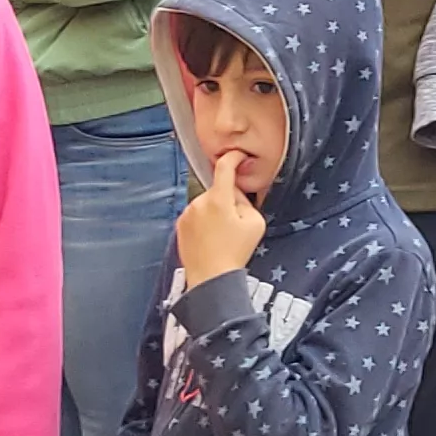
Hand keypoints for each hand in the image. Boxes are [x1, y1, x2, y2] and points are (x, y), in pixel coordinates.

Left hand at [178, 151, 265, 282]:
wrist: (210, 278)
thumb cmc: (234, 253)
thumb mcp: (255, 222)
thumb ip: (246, 200)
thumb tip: (235, 193)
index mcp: (218, 199)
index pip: (224, 166)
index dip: (233, 157)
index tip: (238, 156)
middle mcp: (199, 202)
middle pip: (217, 190)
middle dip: (227, 199)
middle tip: (236, 221)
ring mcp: (187, 214)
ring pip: (206, 203)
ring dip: (214, 211)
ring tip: (222, 235)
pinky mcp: (180, 225)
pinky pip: (196, 215)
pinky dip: (204, 222)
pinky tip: (211, 239)